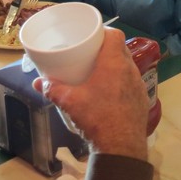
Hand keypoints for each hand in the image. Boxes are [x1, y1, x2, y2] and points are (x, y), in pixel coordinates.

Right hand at [34, 29, 148, 158]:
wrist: (121, 147)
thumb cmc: (96, 118)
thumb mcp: (70, 102)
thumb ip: (53, 89)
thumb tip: (38, 83)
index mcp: (114, 63)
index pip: (114, 35)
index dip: (103, 32)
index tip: (92, 37)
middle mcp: (130, 70)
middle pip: (121, 49)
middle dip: (106, 49)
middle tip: (91, 54)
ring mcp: (139, 85)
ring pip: (127, 66)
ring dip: (115, 66)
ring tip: (100, 72)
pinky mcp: (142, 99)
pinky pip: (131, 83)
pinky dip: (122, 82)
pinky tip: (111, 91)